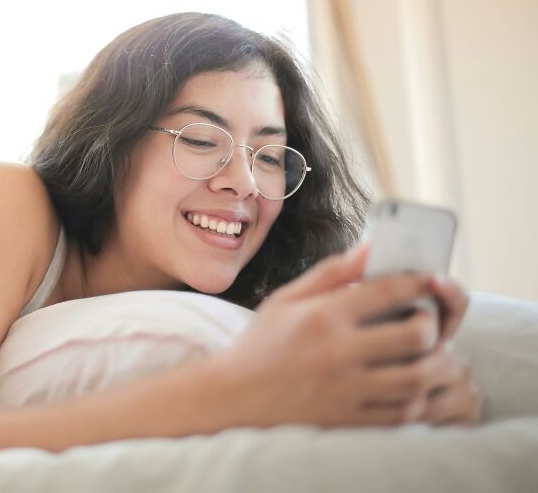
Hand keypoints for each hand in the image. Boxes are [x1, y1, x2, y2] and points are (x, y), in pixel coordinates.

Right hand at [206, 244, 469, 428]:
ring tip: (427, 357)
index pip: (389, 291)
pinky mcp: (347, 420)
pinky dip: (415, 399)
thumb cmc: (263, 342)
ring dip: (432, 366)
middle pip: (415, 336)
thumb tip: (371, 246)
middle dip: (432, 326)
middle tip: (427, 324)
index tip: (428, 282)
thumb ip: (331, 272)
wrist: (234, 396)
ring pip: (416, 379)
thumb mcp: (287, 298)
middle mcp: (337, 352)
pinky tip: (408, 387)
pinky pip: (401, 413)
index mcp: (323, 316)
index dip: (419, 283)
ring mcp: (344, 390)